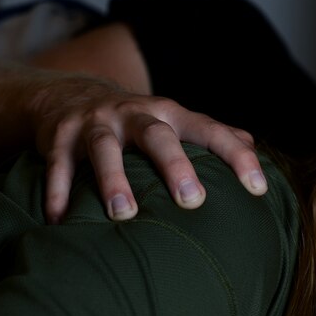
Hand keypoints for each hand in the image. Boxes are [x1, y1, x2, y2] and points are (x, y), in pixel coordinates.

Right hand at [33, 75, 267, 222]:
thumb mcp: (171, 121)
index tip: (258, 188)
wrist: (67, 95)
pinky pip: (57, 165)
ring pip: (104, 148)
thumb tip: (253, 147)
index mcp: (169, 114)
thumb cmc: (134, 122)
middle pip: (157, 136)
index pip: (210, 131)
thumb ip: (208, 134)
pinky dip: (57, 192)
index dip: (235, 157)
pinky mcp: (59, 137)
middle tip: (192, 202)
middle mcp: (133, 114)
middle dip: (175, 166)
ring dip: (113, 180)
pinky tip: (60, 220)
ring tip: (122, 215)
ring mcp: (94, 123)